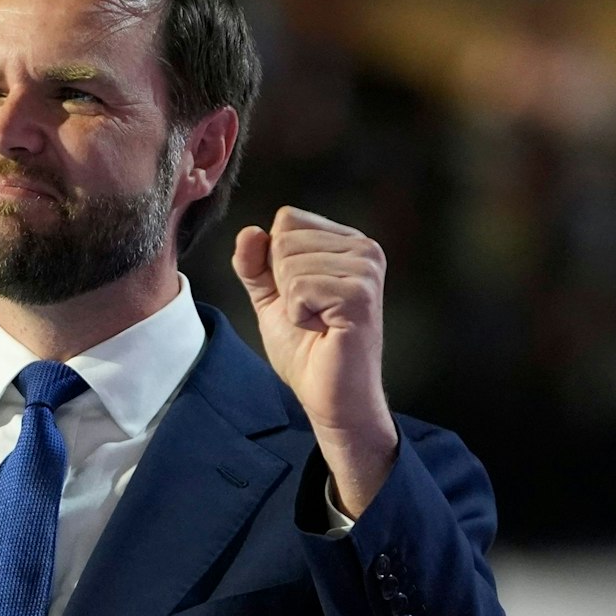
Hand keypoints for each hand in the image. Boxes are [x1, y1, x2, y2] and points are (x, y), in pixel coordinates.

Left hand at [232, 206, 396, 515]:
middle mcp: (364, 248)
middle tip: (310, 313)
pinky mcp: (360, 295)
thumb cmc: (307, 349)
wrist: (329, 395)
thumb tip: (249, 232)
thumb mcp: (271, 298)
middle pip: (285, 238)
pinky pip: (299, 288)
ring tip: (318, 322)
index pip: (287, 219)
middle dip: (282, 283)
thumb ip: (255, 264)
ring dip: (292, 302)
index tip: (299, 295)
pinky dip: (299, 315)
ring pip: (290, 262)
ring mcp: (366, 270)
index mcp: (347, 242)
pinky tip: (323, 329)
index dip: (275, 261)